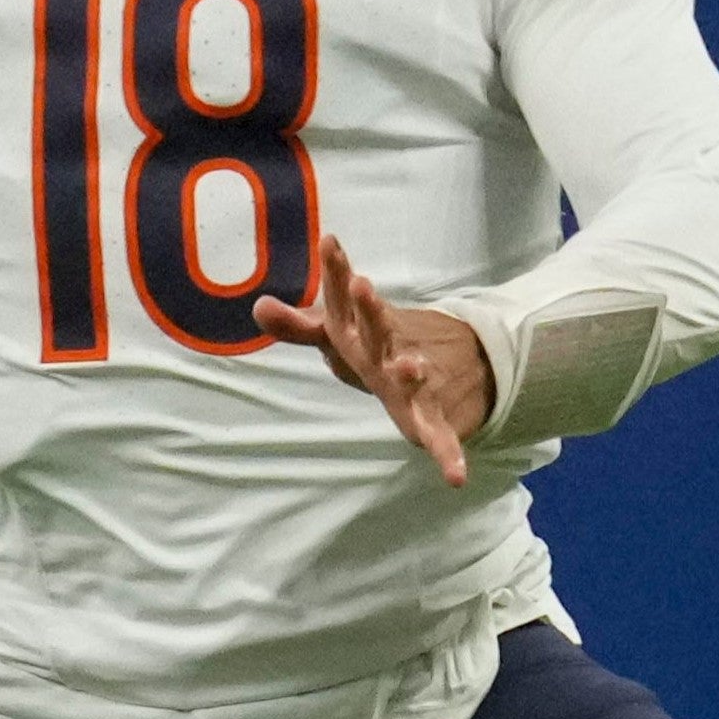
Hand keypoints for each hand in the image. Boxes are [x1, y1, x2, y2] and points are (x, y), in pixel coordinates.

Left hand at [254, 234, 492, 487]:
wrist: (460, 361)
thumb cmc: (381, 345)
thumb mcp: (340, 334)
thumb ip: (300, 326)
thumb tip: (258, 307)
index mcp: (367, 329)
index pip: (347, 298)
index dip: (337, 271)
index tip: (328, 241)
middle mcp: (392, 350)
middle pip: (379, 329)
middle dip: (371, 312)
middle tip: (362, 286)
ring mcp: (416, 382)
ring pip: (412, 376)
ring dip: (411, 372)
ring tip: (412, 367)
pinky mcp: (434, 418)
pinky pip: (442, 439)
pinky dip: (449, 456)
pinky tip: (456, 477)